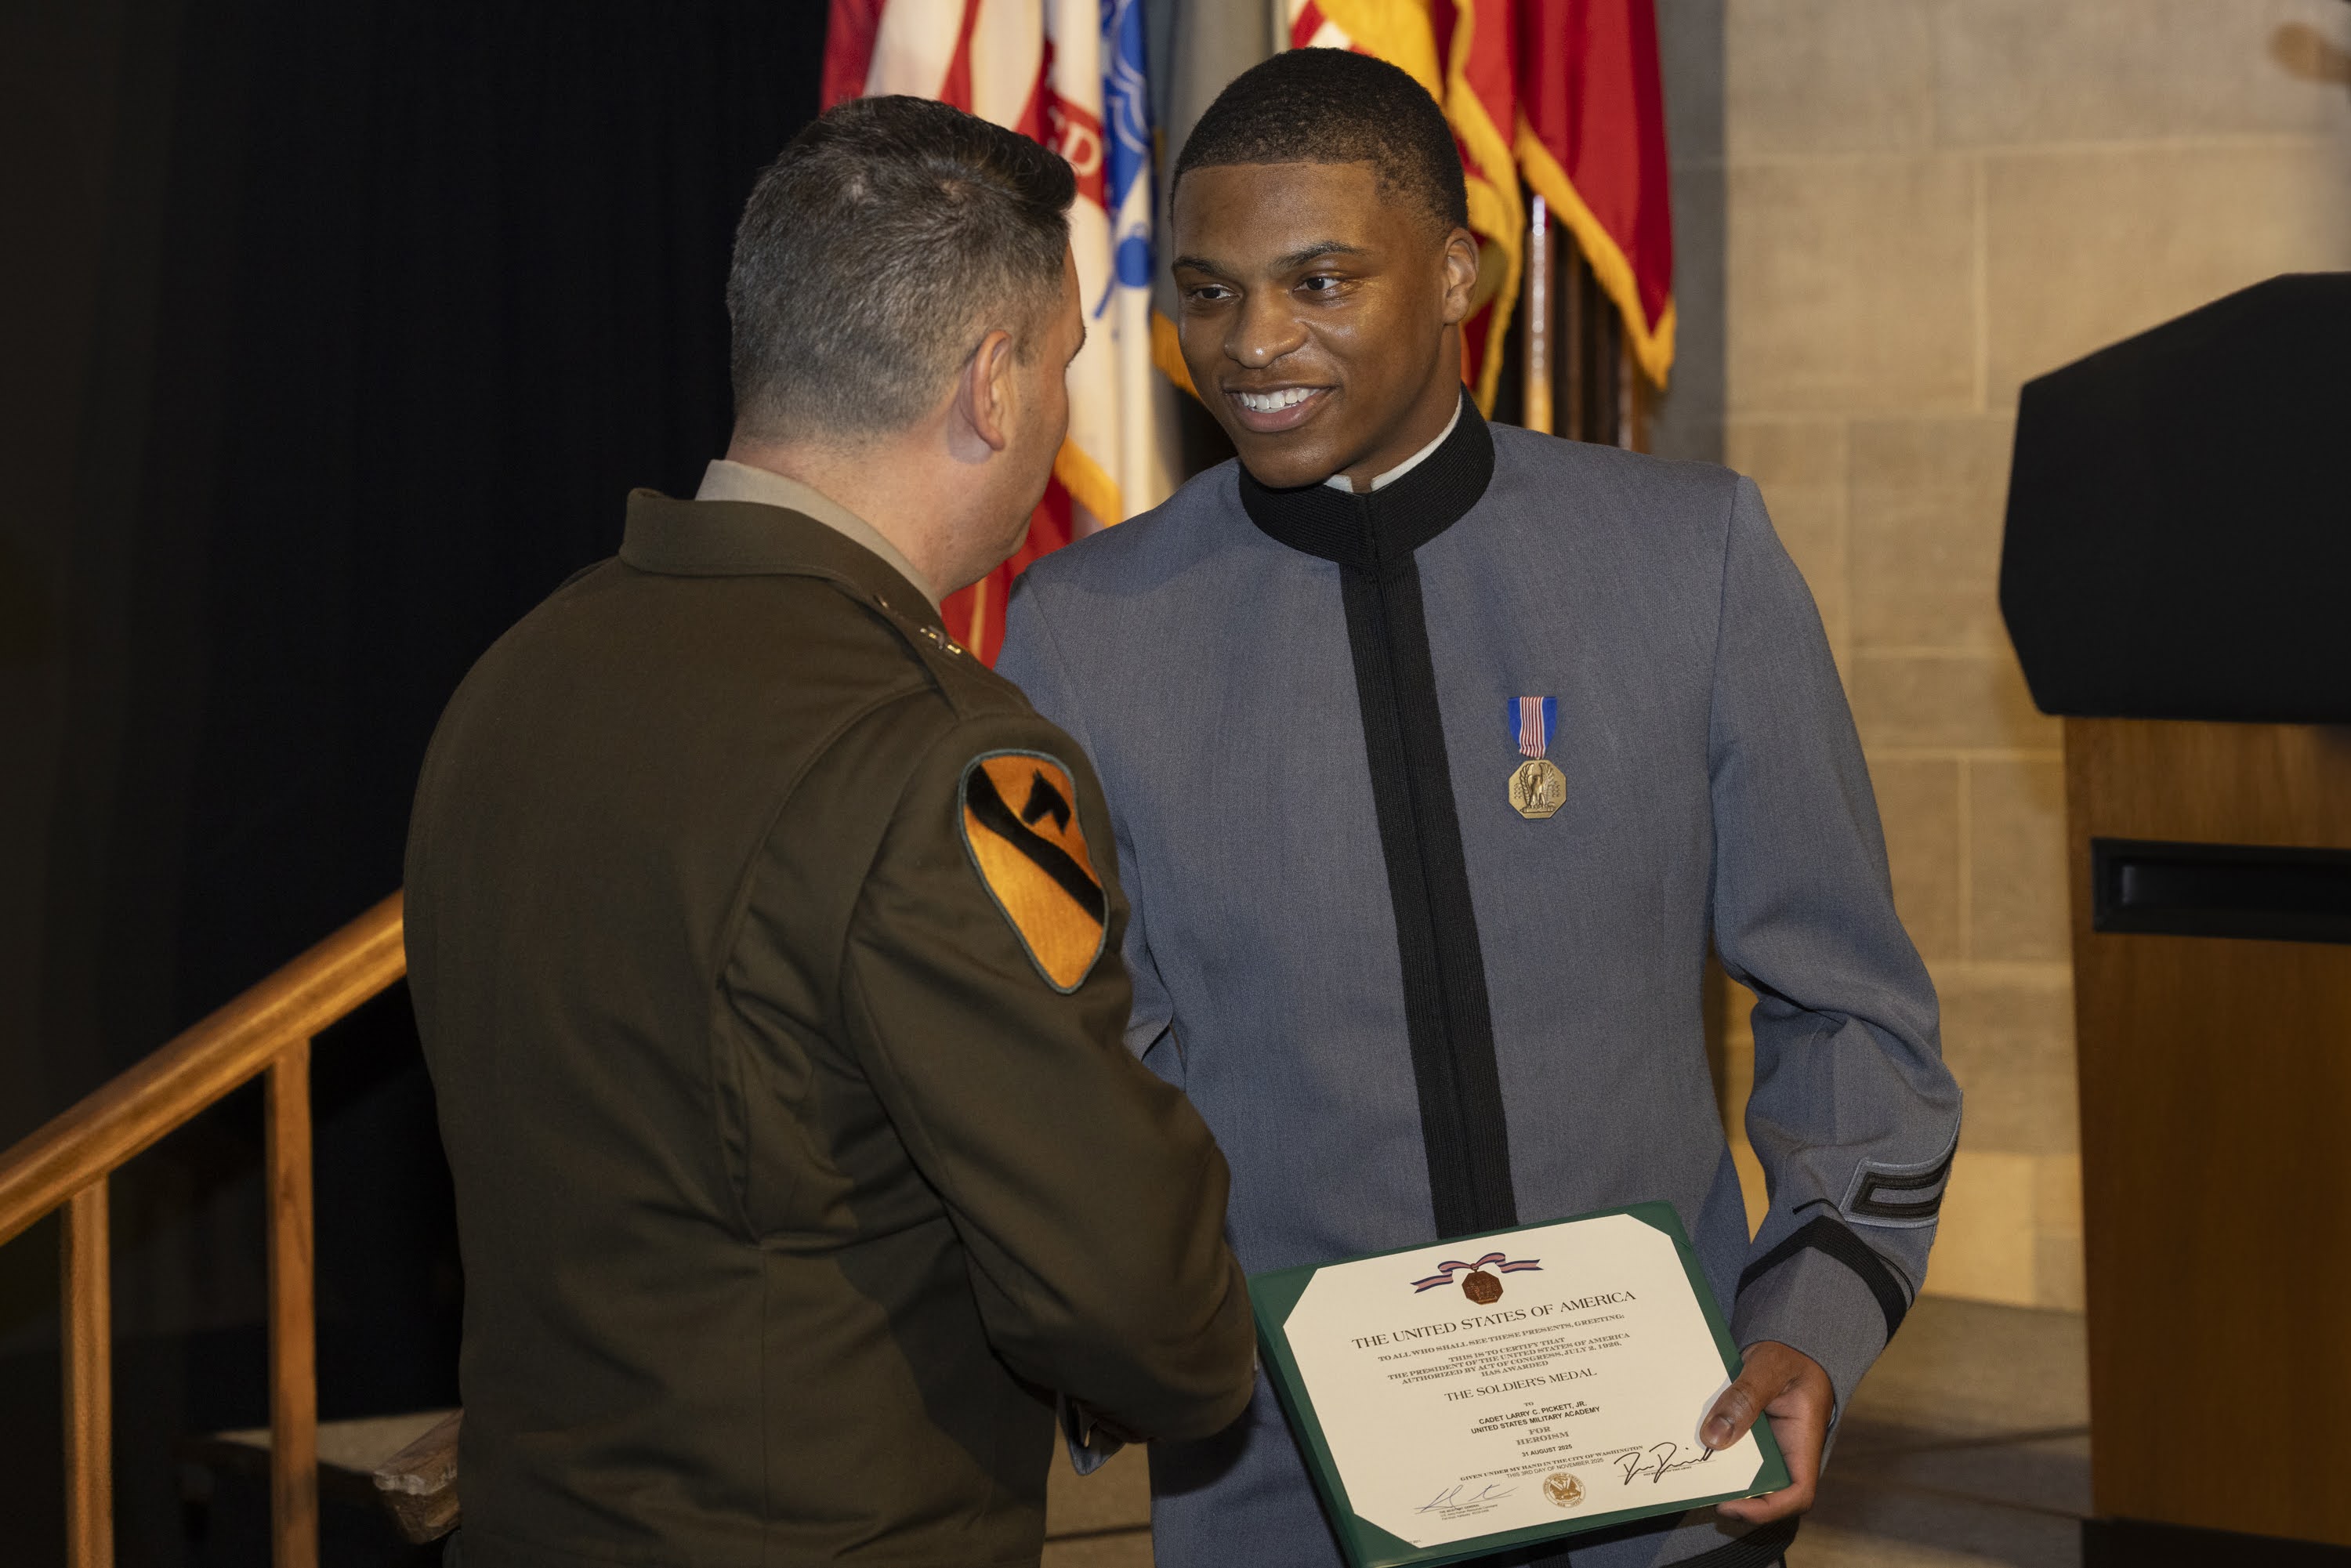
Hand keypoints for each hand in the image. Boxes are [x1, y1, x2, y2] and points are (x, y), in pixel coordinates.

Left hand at [1700, 1340, 1831, 1523]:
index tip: (1729, 1505)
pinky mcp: (1749, 1437)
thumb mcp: (1769, 1367)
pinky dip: (1712, 1450)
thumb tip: (1713, 1438)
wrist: (1787, 1345)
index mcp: (1803, 1444)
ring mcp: (1767, 1448)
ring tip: (1688, 1464)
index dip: (1766, 1510)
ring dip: (1717, 1471)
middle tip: (1696, 1484)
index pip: (1797, 1494)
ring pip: (1743, 1473)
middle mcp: (1786, 1454)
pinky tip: (1690, 1441)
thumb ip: (1745, 1398)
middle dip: (1730, 1494)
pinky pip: (1731, 1451)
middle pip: (1763, 1492)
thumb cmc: (1788, 1356)